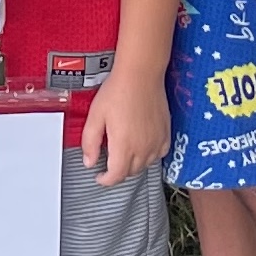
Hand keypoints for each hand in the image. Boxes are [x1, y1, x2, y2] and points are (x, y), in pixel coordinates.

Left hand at [80, 67, 169, 184]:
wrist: (141, 74)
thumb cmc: (117, 91)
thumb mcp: (95, 116)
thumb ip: (90, 142)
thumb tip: (89, 162)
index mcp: (123, 146)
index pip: (116, 176)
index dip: (106, 180)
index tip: (99, 176)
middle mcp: (142, 148)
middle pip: (129, 172)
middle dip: (117, 171)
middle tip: (108, 160)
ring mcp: (156, 142)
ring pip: (144, 165)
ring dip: (133, 164)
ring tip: (123, 152)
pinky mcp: (166, 134)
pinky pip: (158, 154)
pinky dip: (148, 156)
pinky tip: (141, 146)